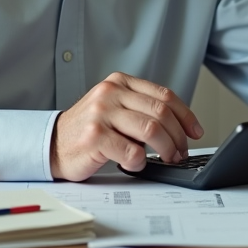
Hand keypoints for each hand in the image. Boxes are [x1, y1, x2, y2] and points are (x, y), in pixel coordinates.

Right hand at [51, 72, 203, 180]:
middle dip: (178, 137)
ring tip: (167, 160)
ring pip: (152, 131)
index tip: (195, 131)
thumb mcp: (113, 108)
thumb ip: (141, 109)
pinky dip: (141, 162)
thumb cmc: (88, 130)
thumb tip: (180, 127)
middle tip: (181, 152)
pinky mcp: (95, 138)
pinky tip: (135, 164)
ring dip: (166, 150)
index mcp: (119, 82)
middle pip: (161, 113)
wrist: (52, 145)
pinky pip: (133, 152)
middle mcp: (110, 94)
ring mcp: (101, 114)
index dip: (185, 115)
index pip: (164, 95)